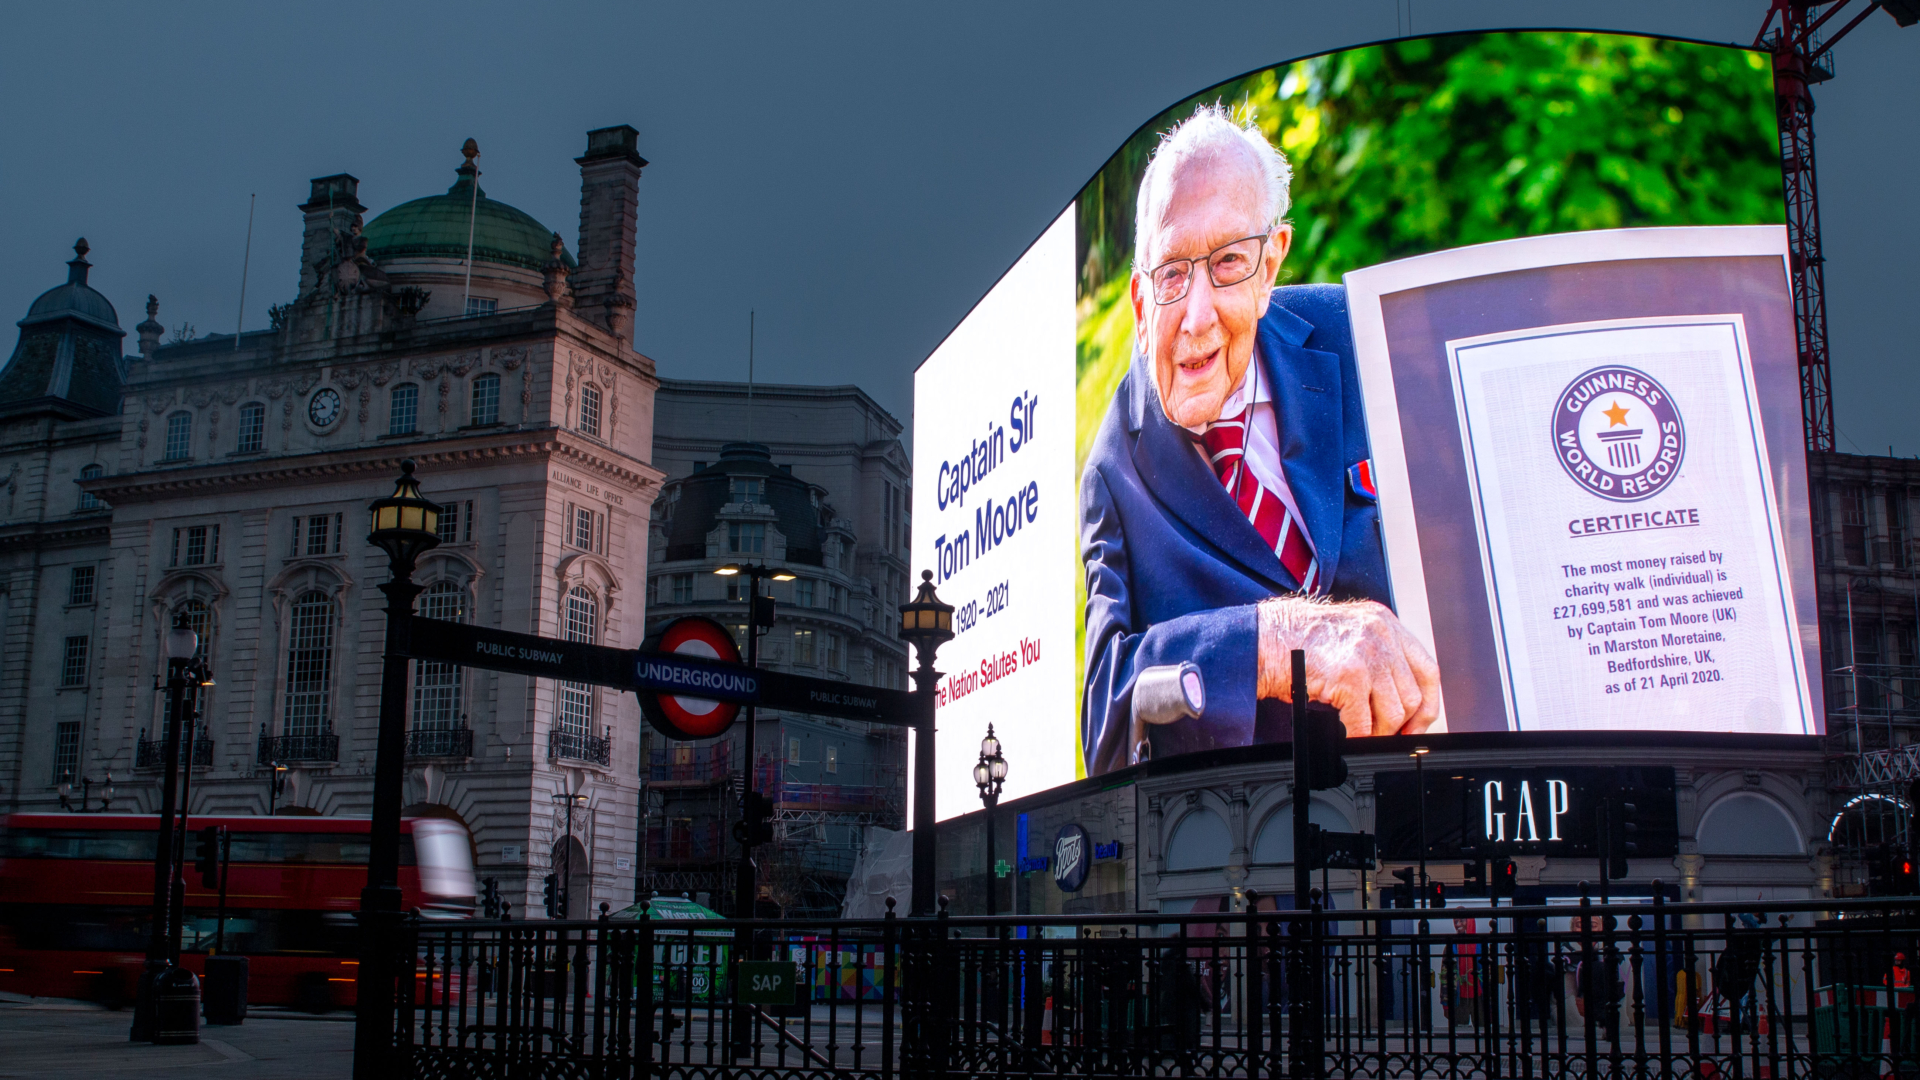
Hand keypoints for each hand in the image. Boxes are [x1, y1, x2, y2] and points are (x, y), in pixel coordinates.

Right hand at [1256, 596, 1440, 736]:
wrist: (1265, 640)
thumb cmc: (1299, 642)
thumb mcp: (1350, 635)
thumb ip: (1379, 656)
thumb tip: (1400, 699)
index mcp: (1385, 623)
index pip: (1427, 670)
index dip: (1428, 703)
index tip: (1419, 722)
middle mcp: (1381, 635)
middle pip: (1414, 694)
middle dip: (1404, 724)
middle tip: (1389, 735)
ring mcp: (1367, 655)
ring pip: (1394, 712)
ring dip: (1379, 731)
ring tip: (1363, 733)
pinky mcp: (1350, 676)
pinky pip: (1364, 722)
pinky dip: (1356, 735)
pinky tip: (1346, 733)